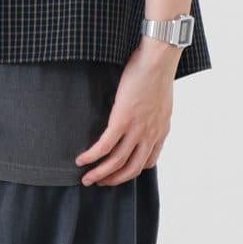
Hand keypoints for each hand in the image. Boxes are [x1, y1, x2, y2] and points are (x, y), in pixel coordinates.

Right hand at [75, 36, 177, 184]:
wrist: (158, 61)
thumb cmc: (158, 72)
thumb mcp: (161, 100)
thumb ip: (153, 114)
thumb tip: (142, 115)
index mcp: (160, 131)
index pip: (148, 161)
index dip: (132, 171)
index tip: (119, 172)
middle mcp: (150, 135)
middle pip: (131, 168)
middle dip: (113, 179)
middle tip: (99, 182)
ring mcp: (136, 129)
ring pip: (116, 162)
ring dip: (100, 174)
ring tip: (86, 179)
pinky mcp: (122, 121)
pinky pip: (105, 146)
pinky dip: (92, 156)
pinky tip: (81, 160)